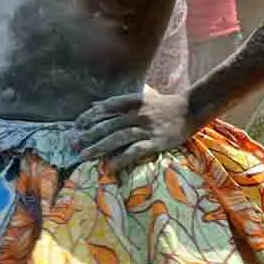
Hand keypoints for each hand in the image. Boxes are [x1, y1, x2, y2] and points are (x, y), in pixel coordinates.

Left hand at [75, 86, 190, 171]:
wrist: (191, 109)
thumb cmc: (165, 104)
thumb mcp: (143, 96)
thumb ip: (119, 101)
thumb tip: (94, 105)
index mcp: (135, 101)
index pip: (107, 107)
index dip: (90, 116)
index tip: (77, 125)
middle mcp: (139, 114)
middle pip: (109, 124)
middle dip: (89, 134)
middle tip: (72, 143)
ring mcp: (148, 128)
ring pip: (118, 137)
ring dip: (99, 147)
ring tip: (83, 156)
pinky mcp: (156, 142)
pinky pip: (135, 151)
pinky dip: (121, 158)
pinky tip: (109, 166)